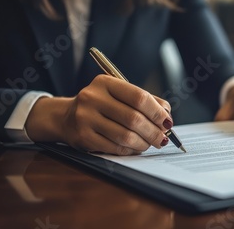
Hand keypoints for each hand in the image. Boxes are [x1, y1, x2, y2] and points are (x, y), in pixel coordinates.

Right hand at [26, 75, 172, 154]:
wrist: (66, 117)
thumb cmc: (101, 105)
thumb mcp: (118, 94)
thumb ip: (143, 100)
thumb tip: (166, 114)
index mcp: (105, 83)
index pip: (139, 97)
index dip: (157, 111)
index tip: (167, 121)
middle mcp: (92, 98)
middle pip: (134, 118)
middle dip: (154, 131)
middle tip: (163, 138)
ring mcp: (85, 118)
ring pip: (125, 136)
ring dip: (144, 143)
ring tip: (151, 143)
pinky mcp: (83, 137)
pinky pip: (115, 147)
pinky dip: (131, 150)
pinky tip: (136, 148)